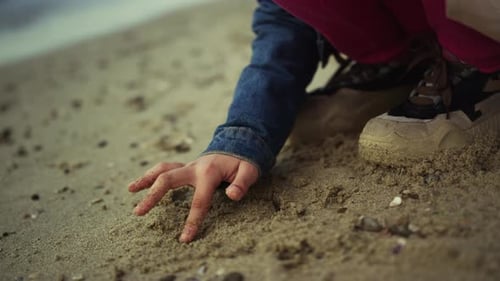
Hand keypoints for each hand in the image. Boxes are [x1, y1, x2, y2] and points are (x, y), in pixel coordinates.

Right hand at [128, 154, 258, 242]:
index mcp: (208, 173)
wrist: (237, 145)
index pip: (199, 201)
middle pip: (168, 180)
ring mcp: (187, 166)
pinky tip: (138, 184)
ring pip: (162, 170)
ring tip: (130, 190)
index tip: (184, 238)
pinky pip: (165, 169)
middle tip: (138, 212)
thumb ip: (242, 183)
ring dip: (145, 179)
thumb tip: (232, 196)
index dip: (192, 221)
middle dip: (153, 196)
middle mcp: (193, 168)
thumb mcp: (249, 171)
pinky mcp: (184, 167)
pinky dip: (151, 175)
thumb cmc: (242, 162)